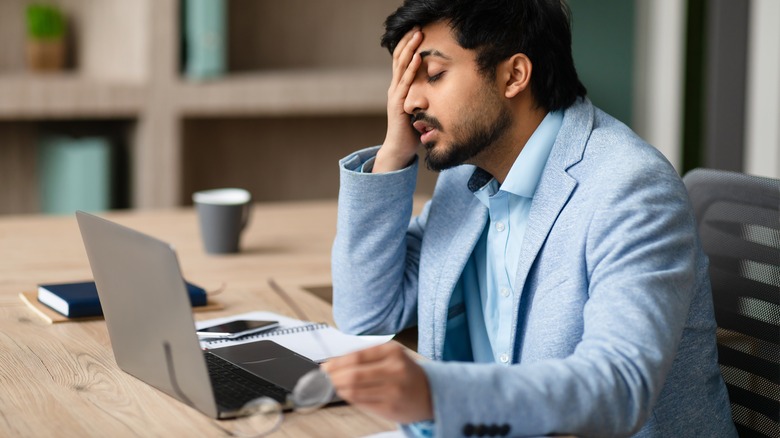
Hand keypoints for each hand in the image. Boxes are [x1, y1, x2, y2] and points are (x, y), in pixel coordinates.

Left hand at [321, 342, 432, 423]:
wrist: (431, 393)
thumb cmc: (406, 373)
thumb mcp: (390, 356)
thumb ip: (364, 358)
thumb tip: (333, 365)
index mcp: (393, 352)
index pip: (356, 356)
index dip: (336, 363)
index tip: (325, 367)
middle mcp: (395, 370)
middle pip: (353, 375)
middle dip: (334, 378)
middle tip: (325, 379)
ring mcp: (393, 390)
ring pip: (354, 391)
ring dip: (340, 389)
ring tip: (336, 386)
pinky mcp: (390, 408)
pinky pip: (361, 403)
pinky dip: (350, 398)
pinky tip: (349, 394)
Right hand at [373, 28, 423, 172]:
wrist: (399, 149)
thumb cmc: (411, 131)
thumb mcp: (419, 110)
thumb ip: (424, 98)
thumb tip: (438, 91)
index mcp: (400, 88)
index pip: (402, 62)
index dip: (408, 46)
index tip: (417, 32)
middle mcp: (395, 88)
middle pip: (400, 59)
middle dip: (408, 41)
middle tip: (417, 26)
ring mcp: (395, 95)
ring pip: (401, 67)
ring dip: (409, 49)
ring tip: (417, 35)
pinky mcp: (398, 103)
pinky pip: (405, 83)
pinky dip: (410, 69)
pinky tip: (416, 58)